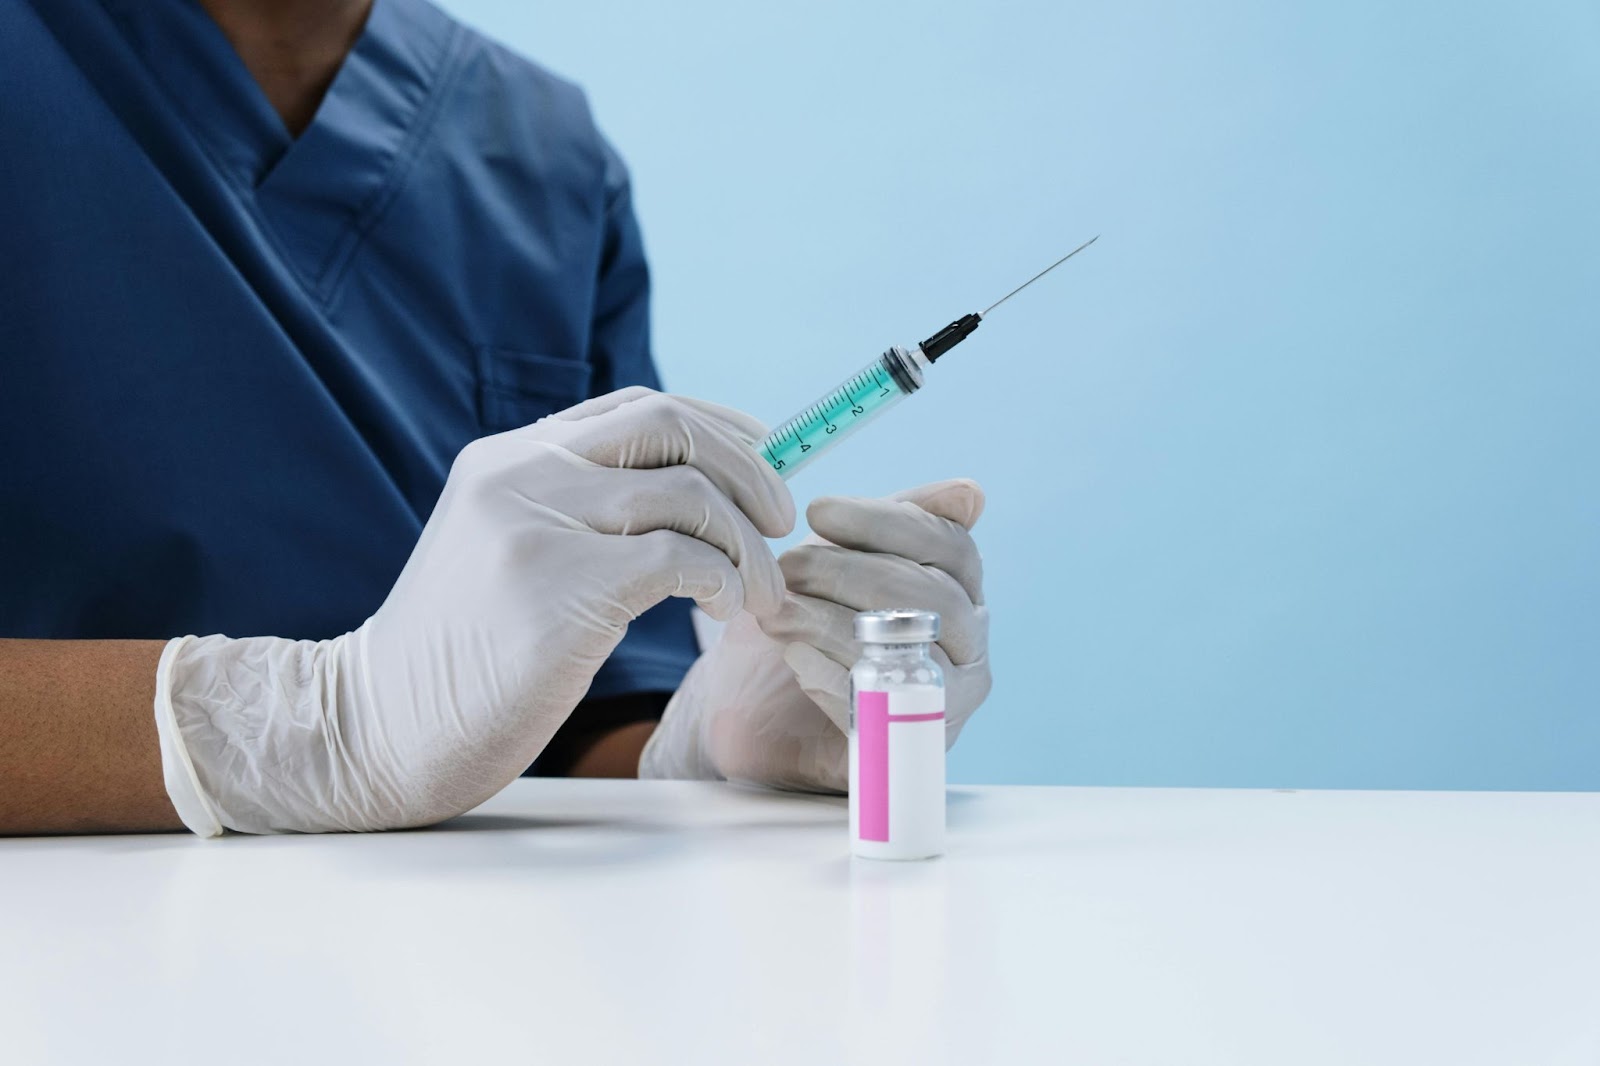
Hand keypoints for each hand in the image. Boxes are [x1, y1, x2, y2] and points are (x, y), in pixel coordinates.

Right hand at [153, 388, 793, 833]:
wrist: (376, 728)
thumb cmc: (460, 658)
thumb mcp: (508, 554)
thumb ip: (578, 514)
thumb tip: (694, 500)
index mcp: (510, 459)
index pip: (638, 408)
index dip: (719, 426)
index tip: (768, 460)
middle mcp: (522, 474)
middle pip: (672, 426)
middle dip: (750, 468)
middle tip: (785, 522)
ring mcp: (536, 525)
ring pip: (689, 493)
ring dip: (749, 543)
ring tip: (761, 592)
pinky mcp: (558, 587)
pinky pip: (680, 557)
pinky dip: (724, 578)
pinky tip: (725, 609)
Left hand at [640, 479, 990, 791]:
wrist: (759, 712)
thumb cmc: (808, 620)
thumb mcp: (837, 560)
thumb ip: (885, 525)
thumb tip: (970, 493)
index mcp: (961, 587)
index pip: (949, 545)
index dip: (885, 522)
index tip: (818, 511)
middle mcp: (968, 644)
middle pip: (933, 597)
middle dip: (850, 574)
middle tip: (788, 567)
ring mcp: (946, 698)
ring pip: (910, 651)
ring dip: (832, 622)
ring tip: (777, 610)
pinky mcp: (907, 745)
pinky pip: (882, 705)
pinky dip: (831, 674)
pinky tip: (792, 655)